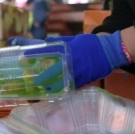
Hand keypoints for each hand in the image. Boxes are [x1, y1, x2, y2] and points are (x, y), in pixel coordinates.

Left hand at [10, 33, 127, 87]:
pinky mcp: (84, 79)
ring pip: (61, 81)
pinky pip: (70, 86)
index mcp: (67, 49)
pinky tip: (55, 93)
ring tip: (41, 90)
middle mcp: (70, 61)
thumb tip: (46, 42)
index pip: (47, 51)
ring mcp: (77, 72)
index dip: (34, 54)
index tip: (23, 57)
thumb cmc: (91, 44)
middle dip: (42, 77)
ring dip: (51, 86)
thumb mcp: (74, 39)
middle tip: (33, 82)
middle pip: (52, 70)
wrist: (111, 51)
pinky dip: (62, 90)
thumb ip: (60, 42)